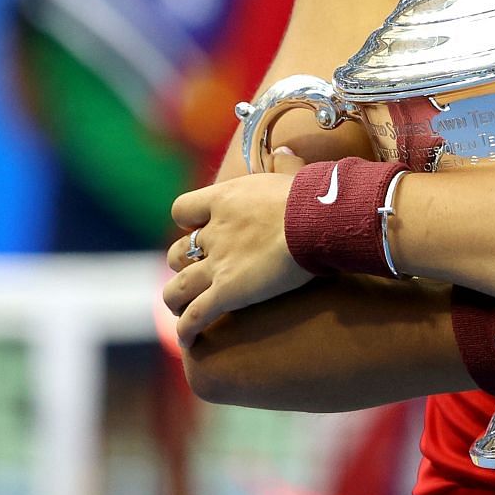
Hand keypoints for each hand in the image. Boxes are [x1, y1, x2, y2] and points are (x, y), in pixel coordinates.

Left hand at [164, 154, 310, 346]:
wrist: (318, 221)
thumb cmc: (314, 197)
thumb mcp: (295, 174)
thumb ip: (285, 165)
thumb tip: (285, 152)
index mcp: (224, 199)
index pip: (183, 210)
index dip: (189, 222)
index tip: (201, 228)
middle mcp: (214, 232)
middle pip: (176, 253)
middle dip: (182, 265)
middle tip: (197, 273)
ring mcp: (217, 264)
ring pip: (177, 289)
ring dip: (176, 301)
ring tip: (181, 311)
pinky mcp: (227, 292)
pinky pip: (196, 316)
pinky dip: (188, 331)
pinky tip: (189, 342)